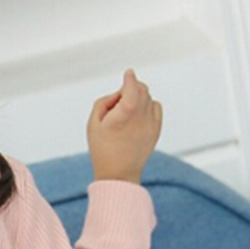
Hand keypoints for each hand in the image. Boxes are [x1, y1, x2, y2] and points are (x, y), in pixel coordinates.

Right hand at [86, 69, 162, 184]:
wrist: (118, 174)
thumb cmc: (102, 150)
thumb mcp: (93, 123)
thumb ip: (104, 101)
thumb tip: (119, 94)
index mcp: (126, 111)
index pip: (132, 85)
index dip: (129, 78)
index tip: (128, 73)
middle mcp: (141, 114)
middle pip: (141, 89)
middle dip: (130, 89)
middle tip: (118, 104)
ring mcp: (151, 122)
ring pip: (148, 98)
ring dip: (138, 98)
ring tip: (126, 115)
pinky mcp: (156, 130)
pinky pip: (156, 107)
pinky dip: (148, 106)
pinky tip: (138, 116)